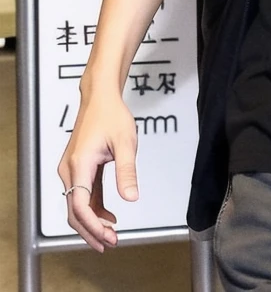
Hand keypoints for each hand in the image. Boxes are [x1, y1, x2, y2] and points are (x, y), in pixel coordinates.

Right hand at [57, 93, 138, 251]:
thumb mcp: (125, 142)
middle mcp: (70, 169)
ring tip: (112, 233)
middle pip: (75, 211)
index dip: (93, 226)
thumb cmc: (111, 114)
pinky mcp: (77, 167)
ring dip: (93, 221)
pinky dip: (93, 208)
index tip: (108, 236)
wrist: (100, 96)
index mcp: (80, 164)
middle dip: (91, 230)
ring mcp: (72, 169)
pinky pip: (82, 195)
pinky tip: (108, 216)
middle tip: (111, 243)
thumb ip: (127, 171)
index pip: (80, 205)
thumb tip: (131, 197)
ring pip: (77, 205)